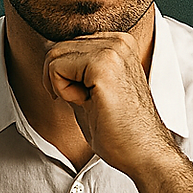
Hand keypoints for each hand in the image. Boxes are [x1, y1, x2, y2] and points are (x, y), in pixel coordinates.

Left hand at [41, 32, 178, 178]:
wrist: (144, 153)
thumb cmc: (119, 129)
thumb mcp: (92, 88)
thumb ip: (74, 69)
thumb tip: (48, 60)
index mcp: (118, 42)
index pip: (68, 44)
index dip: (67, 76)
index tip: (89, 97)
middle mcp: (118, 40)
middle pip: (58, 47)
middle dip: (61, 80)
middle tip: (88, 103)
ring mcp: (112, 49)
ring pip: (54, 55)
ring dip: (62, 86)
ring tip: (91, 103)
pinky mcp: (102, 64)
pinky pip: (56, 68)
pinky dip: (63, 91)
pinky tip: (89, 104)